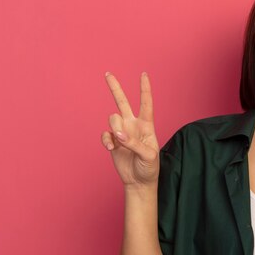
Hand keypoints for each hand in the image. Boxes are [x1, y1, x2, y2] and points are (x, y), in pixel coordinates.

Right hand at [101, 72, 159, 187]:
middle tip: (107, 73)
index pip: (146, 104)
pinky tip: (112, 149)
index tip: (143, 74)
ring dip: (115, 128)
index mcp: (147, 126)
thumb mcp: (148, 156)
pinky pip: (105, 134)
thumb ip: (134, 143)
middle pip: (123, 102)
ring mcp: (122, 132)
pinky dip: (106, 140)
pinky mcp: (112, 141)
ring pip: (112, 118)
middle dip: (115, 88)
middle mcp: (133, 125)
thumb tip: (118, 134)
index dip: (145, 89)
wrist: (139, 181)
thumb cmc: (149, 168)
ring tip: (119, 142)